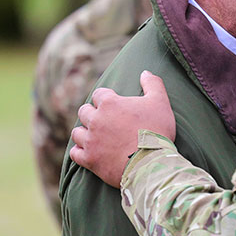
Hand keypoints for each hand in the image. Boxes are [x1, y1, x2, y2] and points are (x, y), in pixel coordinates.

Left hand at [70, 71, 175, 186]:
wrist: (152, 164)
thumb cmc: (157, 131)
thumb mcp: (160, 103)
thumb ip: (153, 84)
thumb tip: (145, 72)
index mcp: (110, 103)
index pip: (99, 94)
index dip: (106, 98)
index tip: (114, 106)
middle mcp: (96, 120)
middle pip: (84, 111)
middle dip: (92, 114)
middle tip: (105, 121)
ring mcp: (91, 141)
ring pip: (77, 132)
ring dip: (84, 133)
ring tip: (95, 137)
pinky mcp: (90, 160)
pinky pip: (74, 154)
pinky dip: (79, 152)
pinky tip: (88, 152)